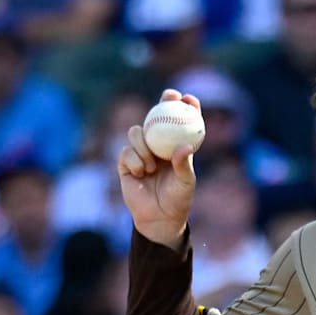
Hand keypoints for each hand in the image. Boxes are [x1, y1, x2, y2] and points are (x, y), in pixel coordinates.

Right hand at [118, 89, 198, 248]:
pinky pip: (126, 152)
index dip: (184, 107)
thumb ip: (184, 164)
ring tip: (152, 165)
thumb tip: (185, 146)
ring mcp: (141, 153)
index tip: (189, 98)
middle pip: (157, 117)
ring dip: (144, 145)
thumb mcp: (186, 182)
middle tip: (169, 96)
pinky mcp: (126, 164)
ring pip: (137, 132)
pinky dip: (135, 160)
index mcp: (176, 147)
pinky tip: (142, 172)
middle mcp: (158, 146)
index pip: (180, 122)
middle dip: (163, 102)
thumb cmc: (178, 199)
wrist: (159, 218)